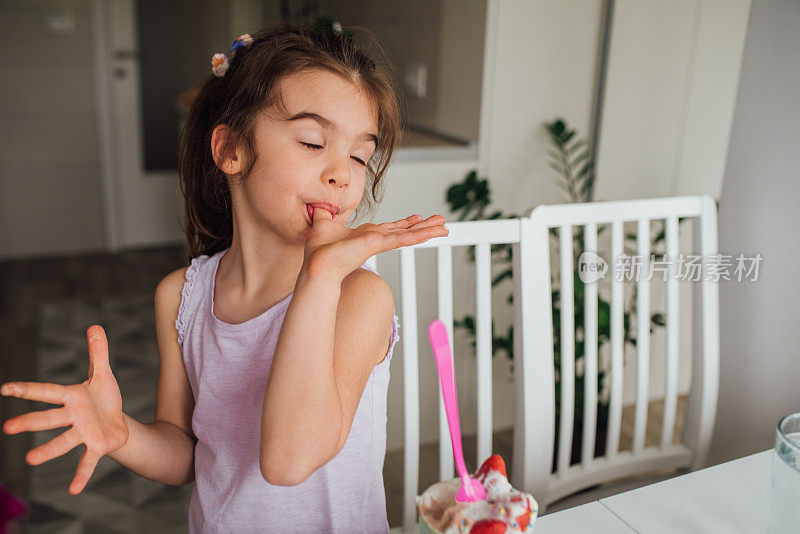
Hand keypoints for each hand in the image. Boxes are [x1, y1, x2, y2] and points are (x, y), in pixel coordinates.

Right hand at [1, 325, 128, 494]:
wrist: (119, 423)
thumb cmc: (104, 398)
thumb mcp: (103, 374)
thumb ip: (98, 352)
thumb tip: (95, 326)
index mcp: (71, 397)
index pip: (46, 392)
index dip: (26, 389)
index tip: (4, 388)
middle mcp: (73, 417)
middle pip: (49, 419)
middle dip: (30, 422)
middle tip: (8, 428)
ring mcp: (83, 433)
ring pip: (63, 442)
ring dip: (48, 451)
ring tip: (29, 461)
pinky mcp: (97, 447)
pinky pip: (87, 462)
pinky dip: (81, 475)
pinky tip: (73, 490)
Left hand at [303, 208, 448, 282]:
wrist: (317, 265)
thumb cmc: (318, 250)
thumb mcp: (322, 223)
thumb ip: (323, 214)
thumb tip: (318, 206)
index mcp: (366, 235)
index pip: (390, 228)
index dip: (405, 223)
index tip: (417, 218)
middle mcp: (376, 238)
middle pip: (405, 230)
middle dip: (423, 226)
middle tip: (441, 222)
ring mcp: (380, 242)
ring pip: (409, 234)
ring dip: (428, 230)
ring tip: (446, 227)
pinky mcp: (379, 244)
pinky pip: (404, 238)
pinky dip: (421, 234)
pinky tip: (435, 232)